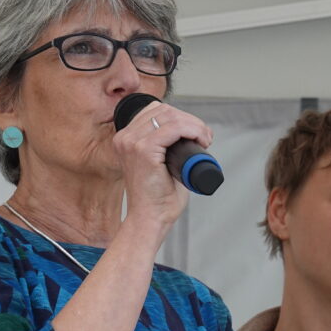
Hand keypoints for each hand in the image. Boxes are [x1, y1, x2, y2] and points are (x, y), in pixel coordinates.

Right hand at [113, 100, 213, 237]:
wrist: (149, 220)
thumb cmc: (156, 198)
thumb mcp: (159, 164)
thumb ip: (166, 147)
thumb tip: (189, 135)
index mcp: (126, 139)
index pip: (155, 111)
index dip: (181, 117)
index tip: (197, 133)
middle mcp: (125, 138)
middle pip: (164, 110)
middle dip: (190, 120)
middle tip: (205, 137)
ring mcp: (132, 143)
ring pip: (171, 116)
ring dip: (195, 125)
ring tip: (204, 139)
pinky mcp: (143, 151)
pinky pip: (174, 128)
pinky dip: (192, 130)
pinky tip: (201, 140)